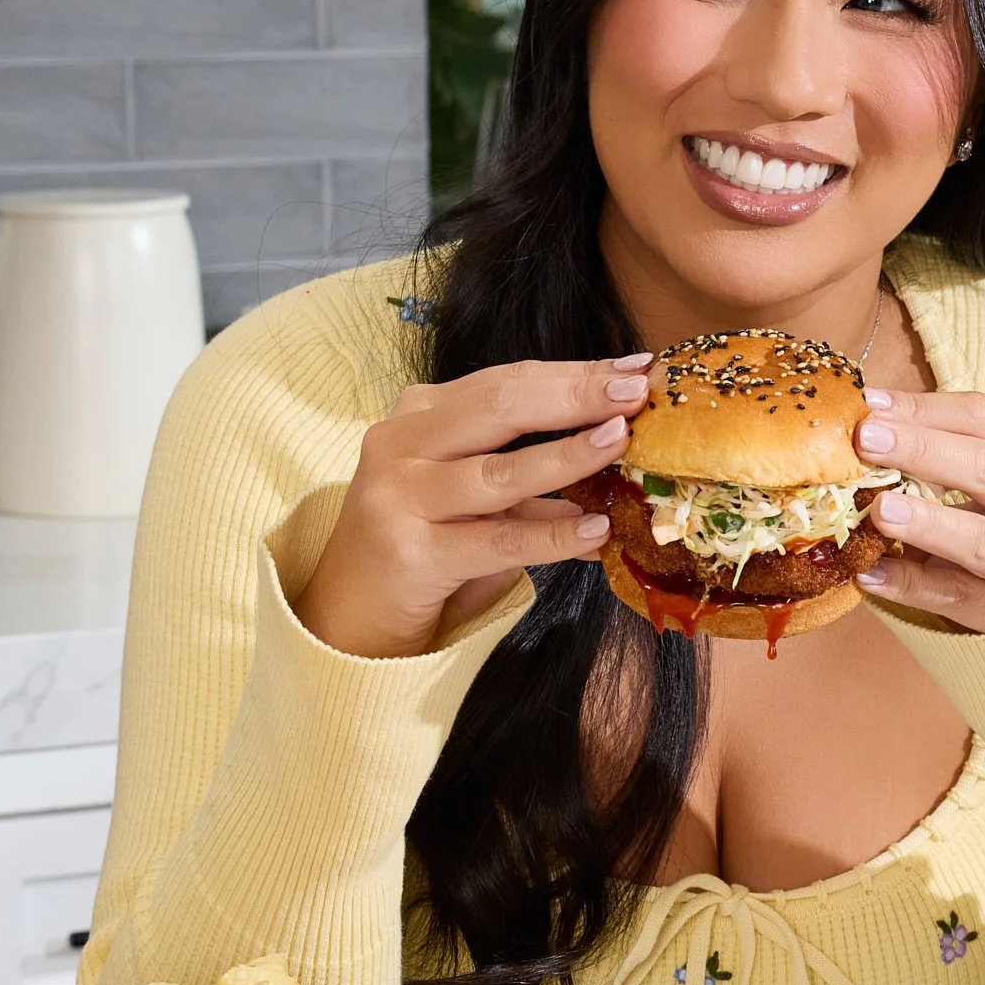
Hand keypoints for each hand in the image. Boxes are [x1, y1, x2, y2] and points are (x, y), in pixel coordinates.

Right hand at [297, 355, 648, 658]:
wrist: (349, 614)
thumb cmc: (421, 544)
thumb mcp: (475, 500)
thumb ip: (532, 482)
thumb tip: (617, 472)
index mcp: (420, 414)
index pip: (505, 382)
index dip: (572, 373)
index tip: (634, 370)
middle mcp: (402, 444)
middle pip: (500, 407)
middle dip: (573, 394)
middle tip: (634, 391)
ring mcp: (400, 497)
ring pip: (499, 473)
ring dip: (566, 456)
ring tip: (619, 442)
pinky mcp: (412, 553)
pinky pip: (497, 541)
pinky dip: (550, 535)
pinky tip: (594, 531)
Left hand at [853, 386, 984, 633]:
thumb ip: (959, 454)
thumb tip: (876, 425)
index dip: (930, 410)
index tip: (874, 405)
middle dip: (925, 452)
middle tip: (867, 441)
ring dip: (930, 524)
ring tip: (880, 510)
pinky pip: (959, 596)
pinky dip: (911, 585)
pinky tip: (871, 572)